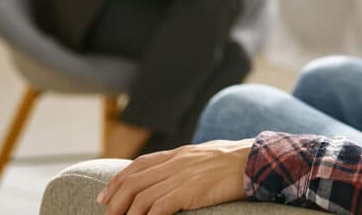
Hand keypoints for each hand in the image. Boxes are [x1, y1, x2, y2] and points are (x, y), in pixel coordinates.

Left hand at [97, 140, 252, 214]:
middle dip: (116, 199)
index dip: (118, 180)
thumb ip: (186, 163)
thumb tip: (172, 176)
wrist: (256, 161)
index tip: (105, 195)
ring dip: (128, 213)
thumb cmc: (236, 162)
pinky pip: (160, 207)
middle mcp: (176, 162)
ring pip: (143, 196)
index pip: (140, 165)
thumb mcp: (205, 156)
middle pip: (135, 181)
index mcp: (179, 153)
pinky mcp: (190, 190)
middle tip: (107, 214)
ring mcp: (182, 175)